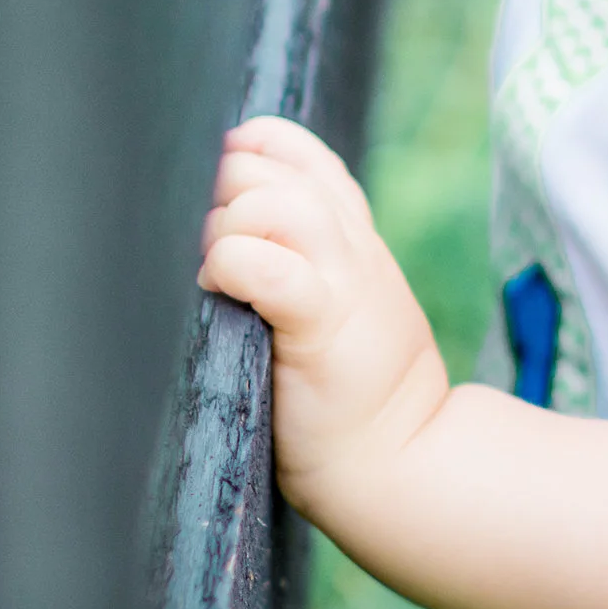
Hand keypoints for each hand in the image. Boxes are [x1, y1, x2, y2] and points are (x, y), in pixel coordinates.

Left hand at [198, 116, 449, 520]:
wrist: (397, 460)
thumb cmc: (347, 393)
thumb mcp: (341, 304)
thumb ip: (303, 261)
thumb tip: (224, 224)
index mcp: (351, 238)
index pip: (302, 154)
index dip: (255, 148)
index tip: (223, 181)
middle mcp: (350, 248)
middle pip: (278, 172)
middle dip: (226, 192)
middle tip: (211, 245)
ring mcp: (343, 284)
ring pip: (276, 207)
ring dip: (227, 226)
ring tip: (214, 272)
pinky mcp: (322, 328)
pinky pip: (272, 270)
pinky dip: (233, 264)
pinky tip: (220, 289)